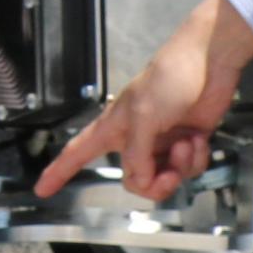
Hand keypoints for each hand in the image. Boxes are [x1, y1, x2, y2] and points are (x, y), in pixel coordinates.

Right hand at [36, 0, 252, 202]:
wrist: (210, 62)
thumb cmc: (170, 76)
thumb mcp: (144, 115)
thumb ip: (136, 153)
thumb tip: (140, 180)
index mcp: (114, 127)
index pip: (77, 153)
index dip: (58, 172)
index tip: (42, 189)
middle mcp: (136, 139)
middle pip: (135, 181)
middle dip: (155, 182)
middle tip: (167, 174)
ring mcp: (162, 142)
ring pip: (164, 178)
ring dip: (180, 166)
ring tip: (186, 142)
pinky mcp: (187, 143)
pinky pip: (188, 169)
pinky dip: (196, 159)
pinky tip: (197, 139)